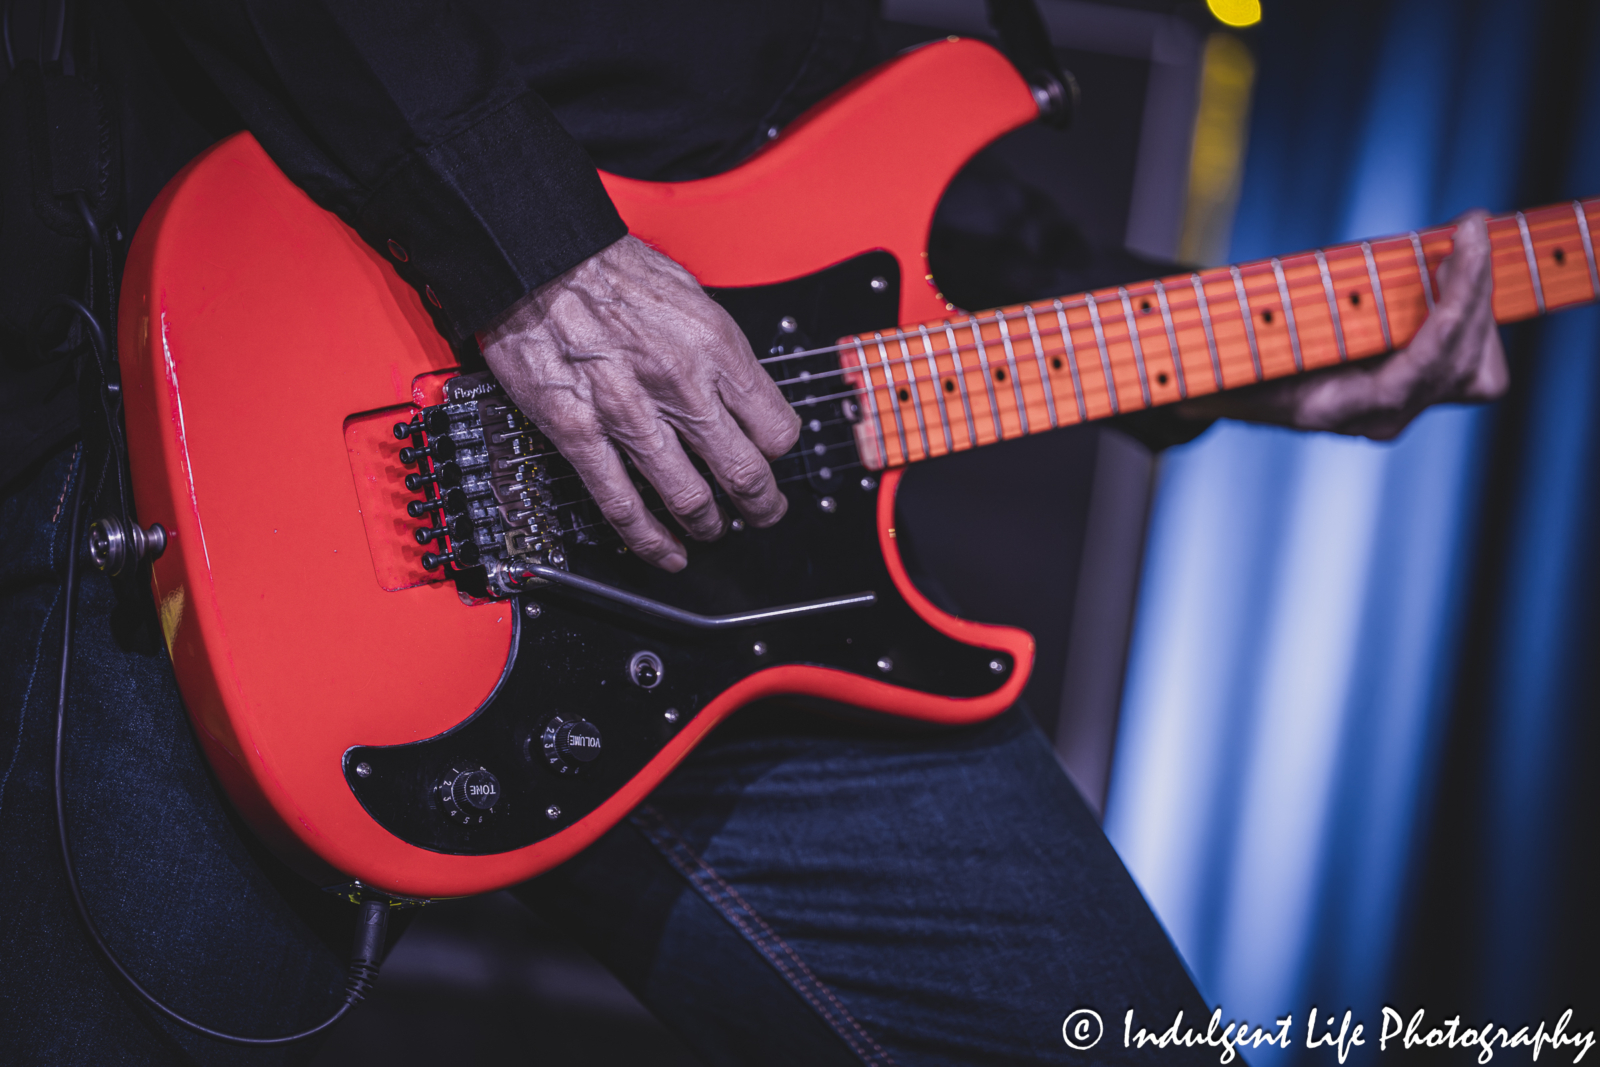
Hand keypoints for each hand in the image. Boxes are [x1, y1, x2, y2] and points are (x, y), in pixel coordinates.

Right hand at [481, 235, 800, 570]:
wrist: (538, 258)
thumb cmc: (607, 269)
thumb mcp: (690, 297)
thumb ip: (717, 351)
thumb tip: (739, 387)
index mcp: (716, 348)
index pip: (776, 428)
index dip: (779, 456)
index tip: (773, 462)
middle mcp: (681, 386)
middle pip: (744, 473)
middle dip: (760, 507)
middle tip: (761, 515)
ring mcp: (631, 415)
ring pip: (689, 498)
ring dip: (707, 526)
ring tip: (712, 532)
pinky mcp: (580, 432)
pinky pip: (621, 503)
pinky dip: (648, 539)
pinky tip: (663, 552)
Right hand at [1174, 210, 1508, 438]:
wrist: (1237, 384)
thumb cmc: (1234, 352)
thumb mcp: (1241, 331)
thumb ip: (1271, 322)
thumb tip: (1303, 300)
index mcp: (1332, 407)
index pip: (1416, 369)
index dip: (1451, 304)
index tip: (1466, 240)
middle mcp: (1376, 419)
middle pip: (1460, 363)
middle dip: (1475, 290)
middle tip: (1472, 227)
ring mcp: (1401, 410)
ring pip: (1476, 370)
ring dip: (1477, 305)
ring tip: (1465, 252)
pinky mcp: (1418, 392)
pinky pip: (1471, 366)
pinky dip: (1475, 321)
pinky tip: (1457, 283)